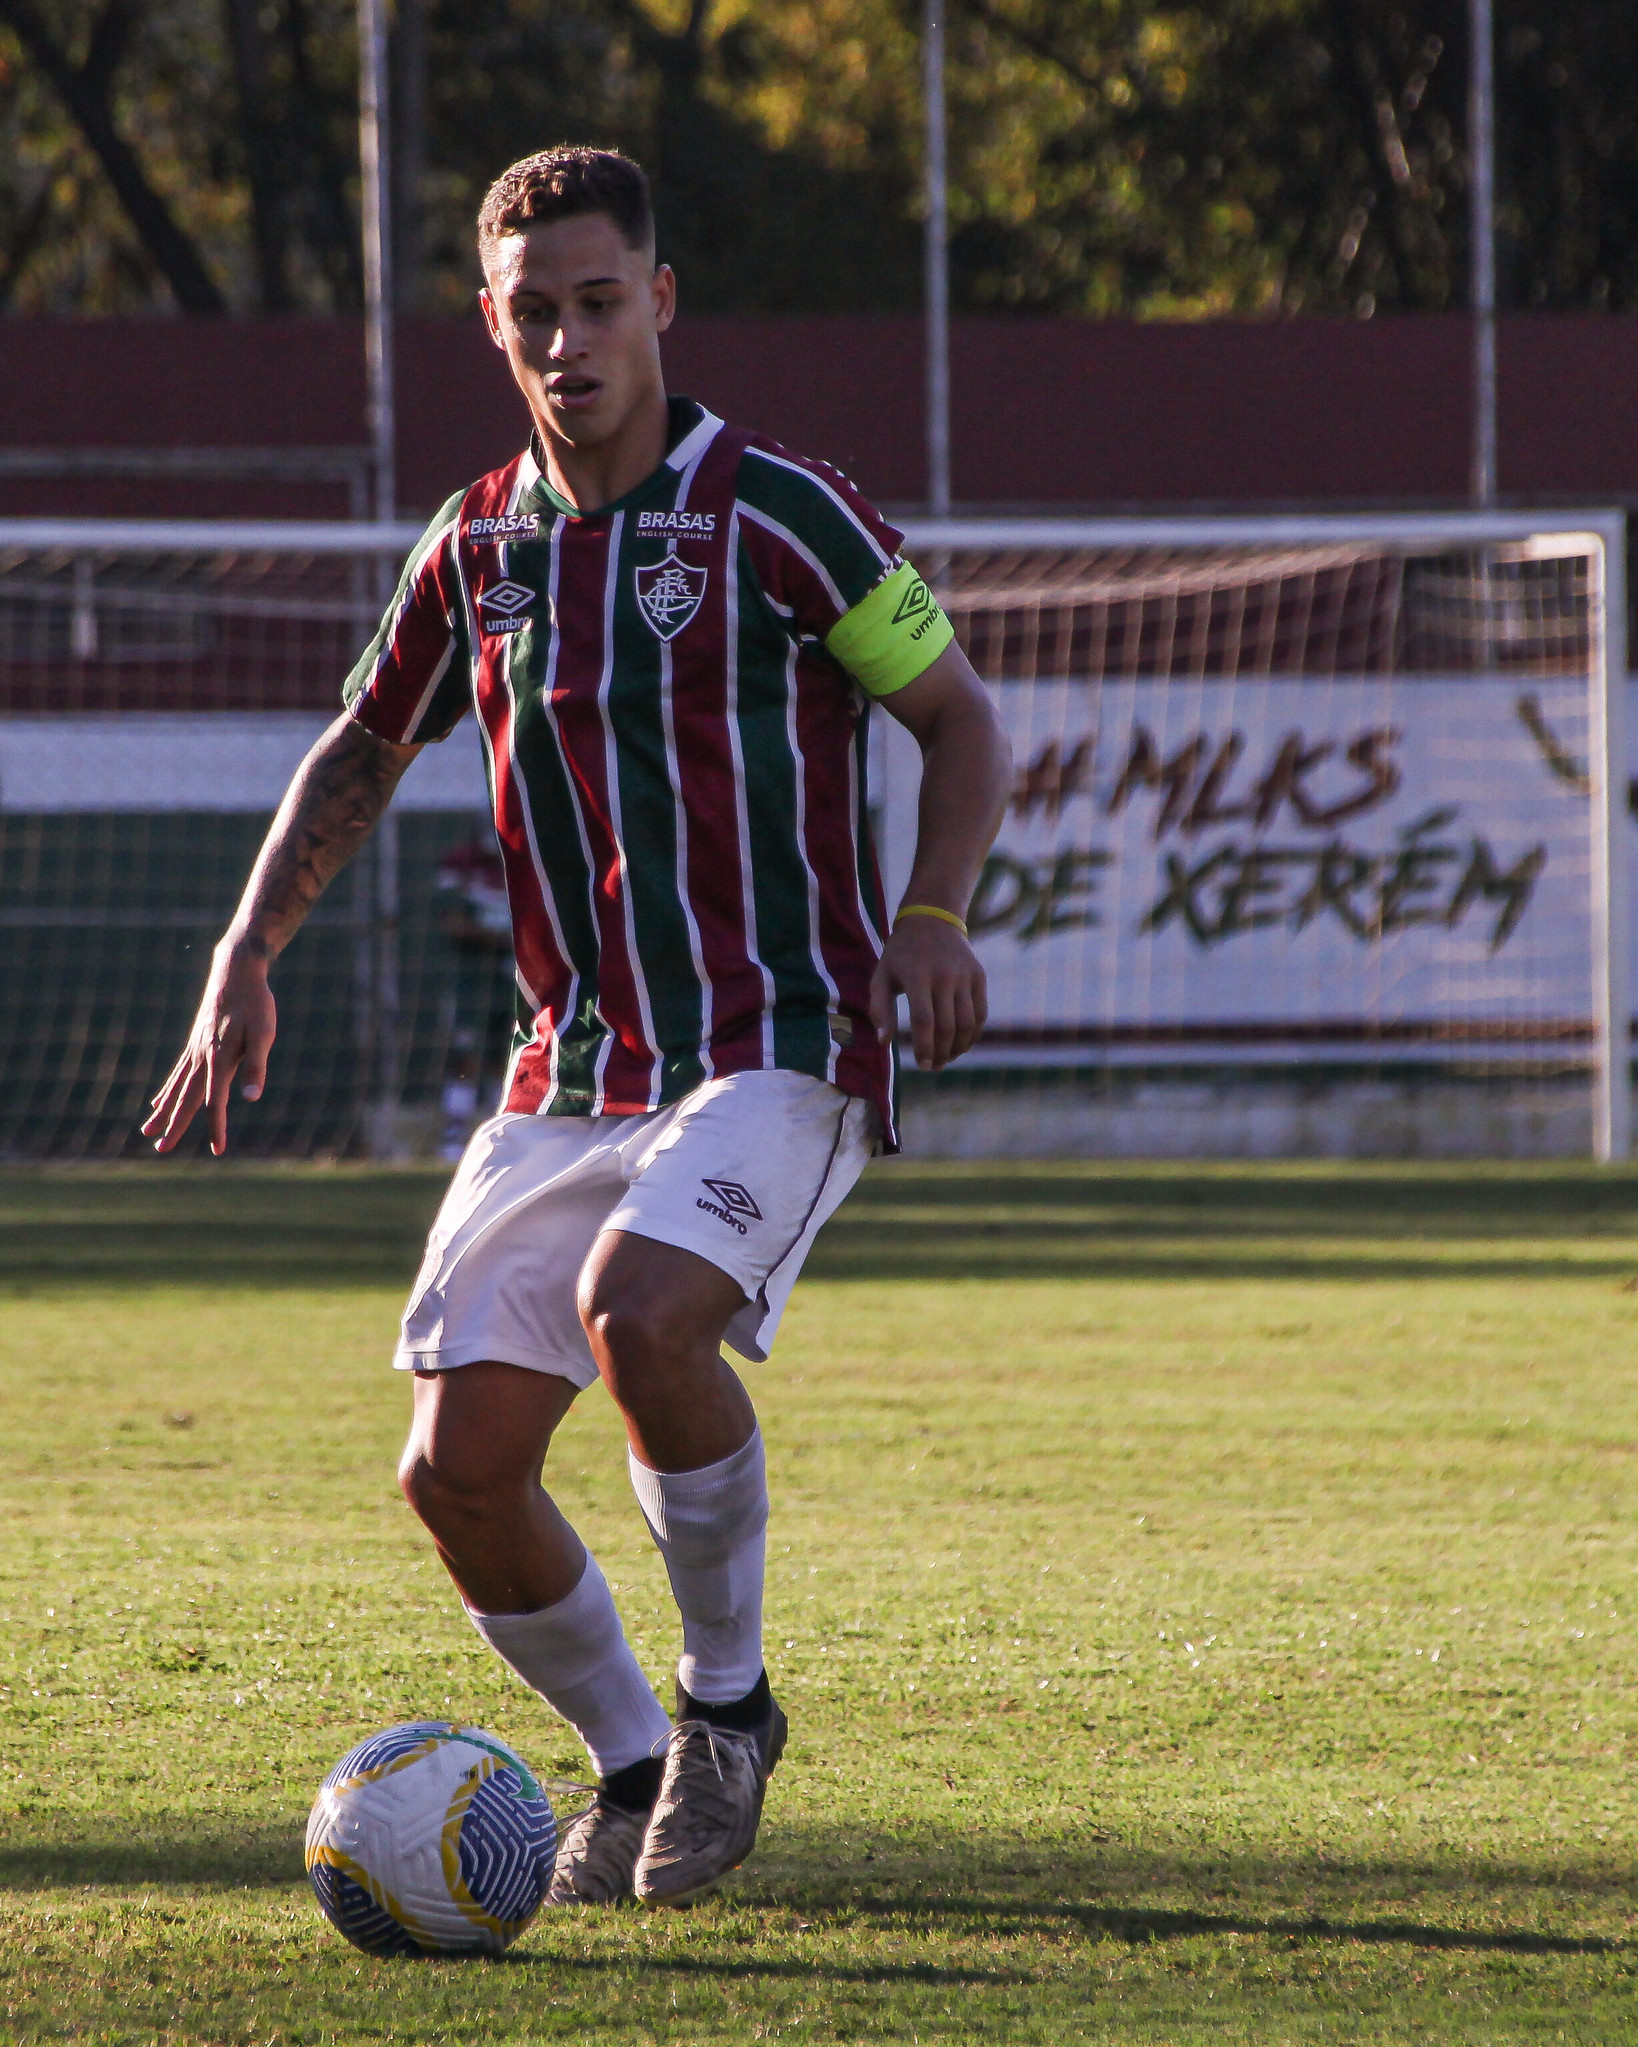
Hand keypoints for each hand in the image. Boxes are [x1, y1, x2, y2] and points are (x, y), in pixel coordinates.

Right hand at [141, 939, 277, 1155]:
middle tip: (161, 1149)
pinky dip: (167, 1090)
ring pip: (176, 1087)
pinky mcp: (194, 1043)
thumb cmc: (256, 1003)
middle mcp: (202, 1057)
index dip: (217, 1126)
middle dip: (175, 1125)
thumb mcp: (264, 1034)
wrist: (236, 969)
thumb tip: (250, 1098)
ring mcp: (194, 1049)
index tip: (217, 1150)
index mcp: (220, 1058)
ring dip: (163, 1111)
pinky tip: (156, 1103)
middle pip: (187, 1097)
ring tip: (147, 1132)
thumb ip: (256, 1067)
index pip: (217, 1100)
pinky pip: (177, 1072)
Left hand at [867, 916, 986, 1070]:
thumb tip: (883, 1042)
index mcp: (917, 976)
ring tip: (946, 1059)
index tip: (921, 1065)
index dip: (924, 1047)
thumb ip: (879, 1009)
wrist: (932, 920)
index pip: (925, 1021)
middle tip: (932, 1067)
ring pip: (967, 1023)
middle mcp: (944, 976)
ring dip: (958, 1048)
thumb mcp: (881, 976)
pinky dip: (973, 1034)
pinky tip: (961, 1045)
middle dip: (941, 1053)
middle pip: (948, 1026)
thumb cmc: (900, 955)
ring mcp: (965, 976)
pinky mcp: (979, 976)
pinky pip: (980, 1013)